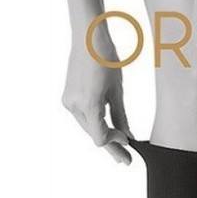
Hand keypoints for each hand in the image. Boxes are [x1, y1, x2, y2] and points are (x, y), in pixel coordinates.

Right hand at [61, 22, 133, 164]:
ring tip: (119, 144)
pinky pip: (83, 116)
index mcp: (88, 104)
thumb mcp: (117, 91)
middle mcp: (74, 106)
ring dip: (102, 134)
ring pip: (88, 127)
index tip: (129, 145)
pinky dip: (95, 122)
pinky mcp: (67, 97)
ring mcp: (68, 101)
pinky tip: (107, 127)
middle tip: (125, 159)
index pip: (100, 137)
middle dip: (110, 145)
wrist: (89, 38)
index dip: (116, 144)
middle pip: (93, 134)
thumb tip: (126, 136)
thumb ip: (121, 116)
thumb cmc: (106, 59)